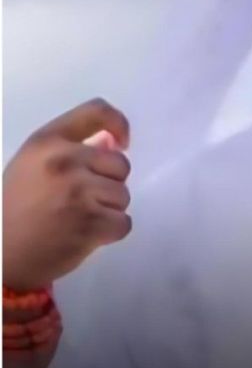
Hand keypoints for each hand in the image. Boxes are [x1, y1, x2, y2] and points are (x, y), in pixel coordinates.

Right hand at [2, 99, 132, 292]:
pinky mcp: (91, 222)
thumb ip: (71, 151)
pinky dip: (110, 232)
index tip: (122, 142)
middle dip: (108, 183)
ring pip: (123, 195)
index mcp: (46, 142)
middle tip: (80, 201)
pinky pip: (124, 222)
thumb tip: (113, 142)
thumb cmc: (16, 209)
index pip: (96, 111)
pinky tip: (83, 235)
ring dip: (108, 210)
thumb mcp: (32, 167)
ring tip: (77, 219)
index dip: (118, 123)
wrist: (1, 256)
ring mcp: (79, 191)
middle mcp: (64, 161)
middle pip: (120, 164)